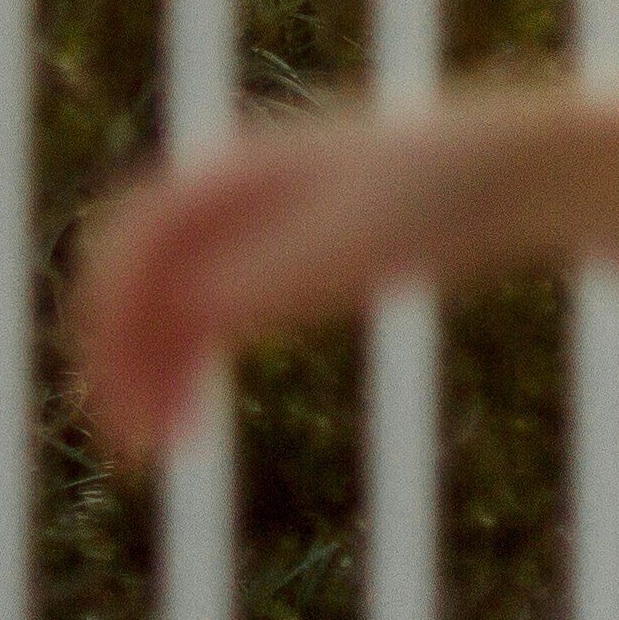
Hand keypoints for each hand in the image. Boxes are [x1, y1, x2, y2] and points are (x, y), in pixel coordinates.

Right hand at [72, 109, 509, 460]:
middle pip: (135, 269)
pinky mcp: (286, 256)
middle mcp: (231, 193)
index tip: (122, 401)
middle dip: (114, 349)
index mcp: (237, 173)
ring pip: (165, 297)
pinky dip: (183, 360)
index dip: (110, 317)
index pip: (135, 235)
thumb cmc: (436, 197)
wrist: (508, 171)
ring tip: (157, 448)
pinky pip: (204, 308)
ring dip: (144, 364)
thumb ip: (273, 275)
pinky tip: (192, 416)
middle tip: (130, 445)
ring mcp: (255, 223)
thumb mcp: (354, 244)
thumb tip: (189, 313)